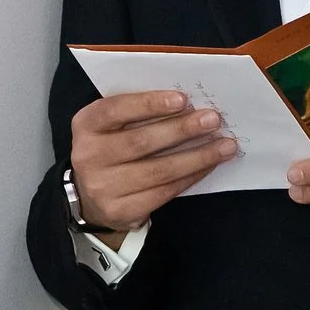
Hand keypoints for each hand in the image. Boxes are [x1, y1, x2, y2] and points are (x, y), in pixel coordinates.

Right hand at [68, 90, 238, 233]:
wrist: (90, 195)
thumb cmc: (111, 148)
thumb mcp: (112, 125)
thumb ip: (137, 112)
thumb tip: (187, 104)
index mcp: (86, 125)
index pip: (115, 110)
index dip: (149, 104)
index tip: (183, 99)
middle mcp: (88, 156)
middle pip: (140, 142)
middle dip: (182, 130)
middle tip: (212, 121)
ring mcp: (102, 187)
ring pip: (158, 170)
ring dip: (197, 157)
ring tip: (224, 146)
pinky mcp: (121, 210)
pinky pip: (164, 192)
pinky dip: (191, 177)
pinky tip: (208, 166)